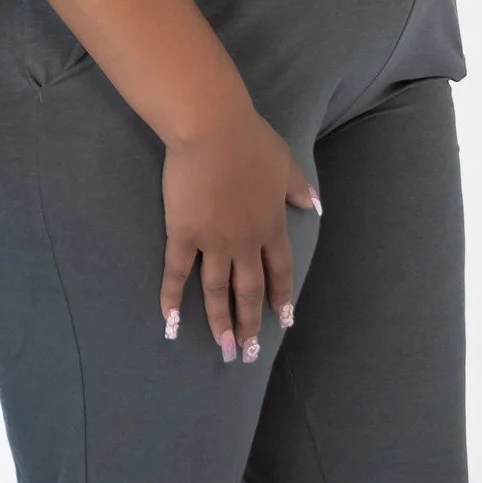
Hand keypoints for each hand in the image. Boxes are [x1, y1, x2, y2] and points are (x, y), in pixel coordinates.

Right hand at [158, 105, 318, 363]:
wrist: (213, 131)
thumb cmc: (249, 140)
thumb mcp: (284, 162)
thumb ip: (297, 187)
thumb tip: (311, 205)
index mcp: (271, 224)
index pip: (280, 270)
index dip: (281, 297)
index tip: (284, 322)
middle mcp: (246, 241)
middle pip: (250, 289)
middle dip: (250, 322)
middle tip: (247, 351)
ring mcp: (214, 241)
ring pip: (217, 290)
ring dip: (220, 321)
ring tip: (223, 348)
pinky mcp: (184, 234)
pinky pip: (177, 272)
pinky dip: (172, 298)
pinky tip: (170, 322)